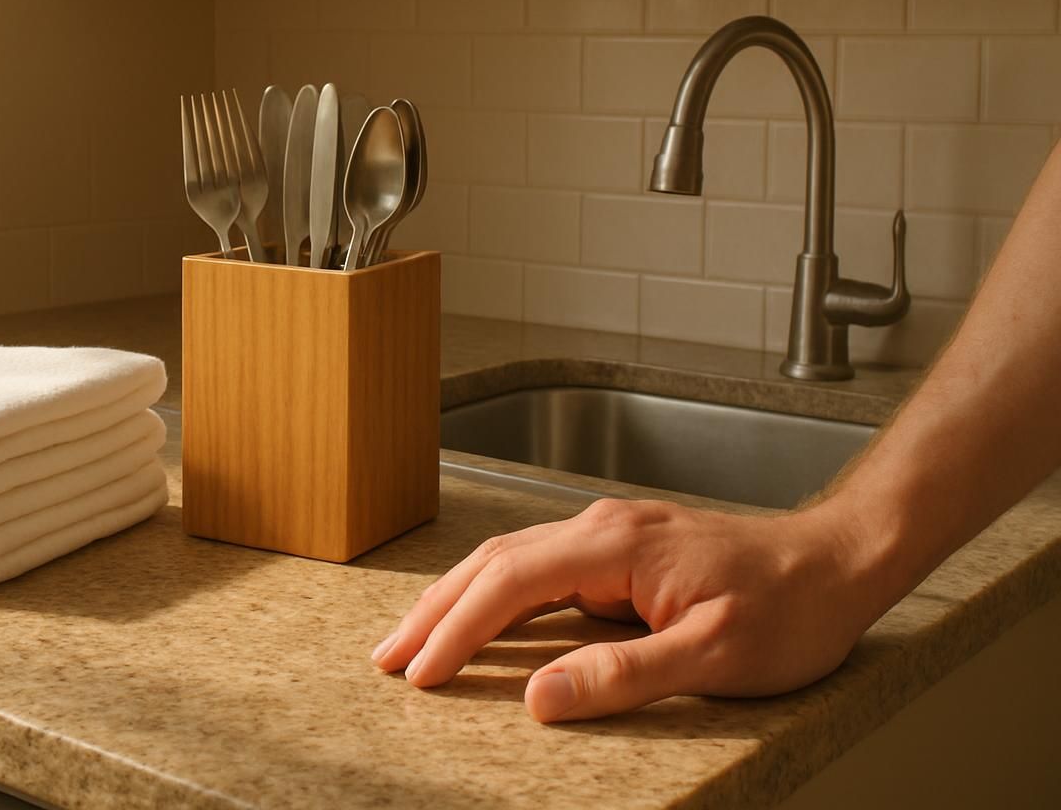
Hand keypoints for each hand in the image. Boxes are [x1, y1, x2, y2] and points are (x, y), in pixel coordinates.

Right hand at [371, 498, 890, 721]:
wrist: (838, 561)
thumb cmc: (788, 608)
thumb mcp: (714, 656)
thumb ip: (623, 675)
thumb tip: (539, 696)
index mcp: (615, 545)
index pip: (510, 583)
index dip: (458, 629)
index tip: (421, 673)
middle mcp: (600, 529)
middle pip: (493, 562)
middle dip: (434, 610)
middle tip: (387, 658)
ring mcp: (608, 536)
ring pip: (509, 560)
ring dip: (456, 599)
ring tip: (413, 641)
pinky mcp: (619, 552)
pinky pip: (537, 569)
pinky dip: (493, 595)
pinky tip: (479, 619)